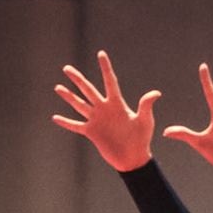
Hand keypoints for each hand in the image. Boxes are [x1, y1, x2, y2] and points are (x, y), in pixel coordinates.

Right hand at [53, 52, 160, 172]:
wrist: (133, 159)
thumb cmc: (142, 139)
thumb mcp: (145, 121)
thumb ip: (146, 106)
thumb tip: (156, 93)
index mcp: (117, 104)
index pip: (110, 81)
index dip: (105, 67)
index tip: (101, 53)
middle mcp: (104, 109)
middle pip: (88, 90)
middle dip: (77, 79)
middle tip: (67, 68)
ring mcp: (96, 120)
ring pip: (79, 105)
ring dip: (69, 97)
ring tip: (58, 87)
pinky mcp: (91, 133)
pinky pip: (76, 125)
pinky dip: (66, 122)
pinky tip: (55, 118)